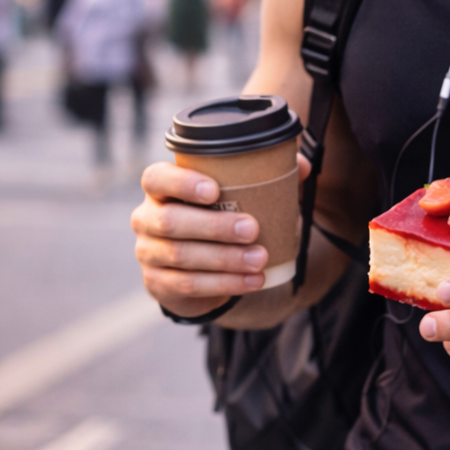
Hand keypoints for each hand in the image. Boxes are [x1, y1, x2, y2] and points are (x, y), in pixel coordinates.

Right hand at [131, 156, 310, 319]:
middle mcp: (146, 218)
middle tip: (252, 229)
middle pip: (170, 221)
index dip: (182, 183)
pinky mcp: (158, 283)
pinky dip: (224, 284)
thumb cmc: (215, 220)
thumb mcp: (235, 198)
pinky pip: (188, 284)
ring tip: (260, 259)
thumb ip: (264, 178)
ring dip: (224, 259)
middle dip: (213, 226)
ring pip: (181, 256)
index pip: (156, 178)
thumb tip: (302, 165)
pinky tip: (252, 281)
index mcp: (160, 189)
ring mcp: (148, 253)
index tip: (215, 190)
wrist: (197, 269)